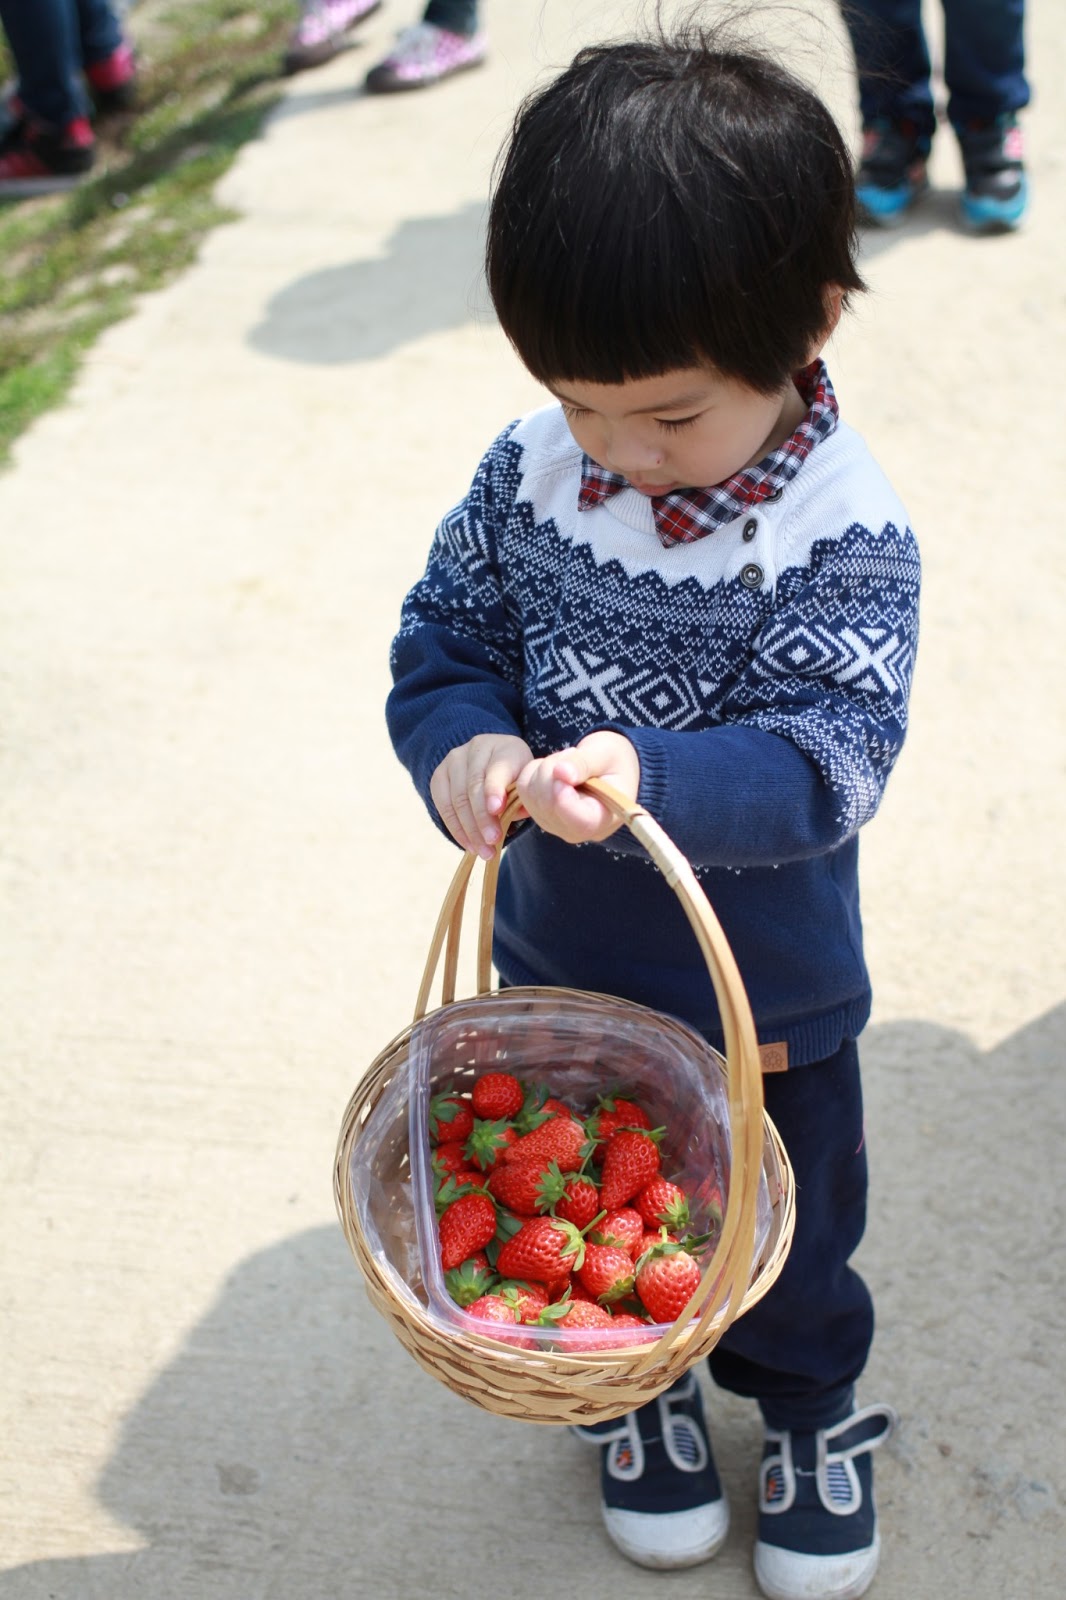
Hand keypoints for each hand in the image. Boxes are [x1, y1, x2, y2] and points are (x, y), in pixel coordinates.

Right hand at [430, 734, 532, 858]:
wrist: (491, 763)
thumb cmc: (515, 778)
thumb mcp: (525, 783)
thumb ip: (523, 797)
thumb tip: (521, 812)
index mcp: (506, 748)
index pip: (497, 768)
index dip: (494, 789)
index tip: (497, 810)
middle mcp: (477, 748)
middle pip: (474, 786)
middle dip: (483, 818)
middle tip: (492, 842)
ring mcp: (454, 760)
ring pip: (457, 798)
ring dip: (470, 829)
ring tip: (483, 851)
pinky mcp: (439, 775)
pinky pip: (444, 806)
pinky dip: (456, 829)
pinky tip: (468, 844)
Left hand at [516, 731, 639, 843]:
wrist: (608, 767)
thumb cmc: (614, 761)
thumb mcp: (606, 754)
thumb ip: (584, 764)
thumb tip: (560, 773)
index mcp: (602, 820)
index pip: (579, 822)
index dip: (563, 798)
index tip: (563, 772)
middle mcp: (575, 830)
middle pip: (548, 804)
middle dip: (554, 769)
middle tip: (573, 754)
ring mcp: (554, 824)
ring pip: (531, 794)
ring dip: (544, 768)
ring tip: (568, 762)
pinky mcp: (539, 814)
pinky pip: (523, 788)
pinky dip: (534, 771)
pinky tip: (555, 769)